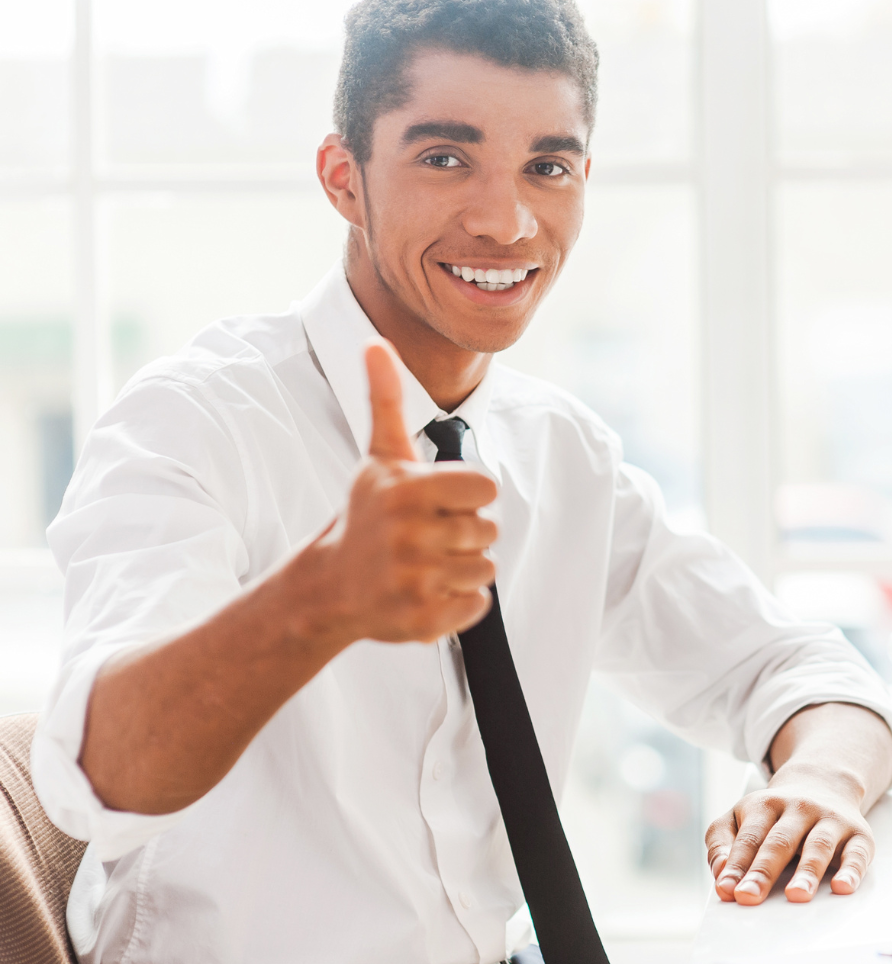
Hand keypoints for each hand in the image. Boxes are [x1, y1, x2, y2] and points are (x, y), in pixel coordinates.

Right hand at [305, 339, 497, 644]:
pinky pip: (477, 605)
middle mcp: (410, 536)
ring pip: (485, 568)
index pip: (486, 489)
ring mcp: (415, 581)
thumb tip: (376, 343)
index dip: (469, 496)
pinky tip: (428, 590)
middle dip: (464, 533)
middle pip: (488, 530)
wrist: (330, 585)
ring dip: (463, 567)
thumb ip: (385, 398)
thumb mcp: (379, 456)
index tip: (441, 502)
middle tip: (428, 537)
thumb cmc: (365, 516)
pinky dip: (460, 603)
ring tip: (426, 563)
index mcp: (407, 492)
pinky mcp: (423, 619)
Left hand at [704, 703, 891, 904]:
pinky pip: (856, 854)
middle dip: (763, 871)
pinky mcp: (858, 834)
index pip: (749, 837)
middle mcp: (798, 808)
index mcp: (764, 805)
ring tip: (796, 896)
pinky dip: (851, 871)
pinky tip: (842, 888)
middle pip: (779, 842)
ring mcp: (829, 820)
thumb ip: (722, 842)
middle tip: (749, 897)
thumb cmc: (774, 813)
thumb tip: (721, 873)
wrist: (822, 783)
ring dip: (807, 872)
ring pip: (818, 846)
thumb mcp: (741, 816)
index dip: (736, 864)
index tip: (727, 890)